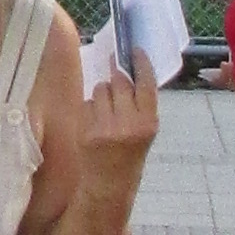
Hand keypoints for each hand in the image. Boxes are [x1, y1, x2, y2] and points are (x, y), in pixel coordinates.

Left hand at [76, 53, 159, 174]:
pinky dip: (91, 105)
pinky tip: (95, 120)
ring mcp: (105, 127)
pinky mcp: (86, 131)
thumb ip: (141, 105)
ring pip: (101, 89)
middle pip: (120, 81)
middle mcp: (128, 124)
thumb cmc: (131, 154)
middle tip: (116, 72)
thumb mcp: (145, 131)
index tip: (135, 50)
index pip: (146, 84)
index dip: (141, 63)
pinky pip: (87, 102)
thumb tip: (129, 71)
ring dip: (103, 91)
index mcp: (148, 124)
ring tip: (107, 108)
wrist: (110, 184)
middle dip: (117, 76)